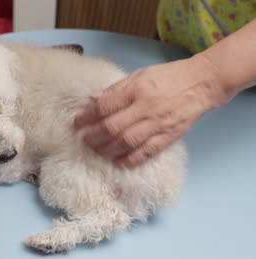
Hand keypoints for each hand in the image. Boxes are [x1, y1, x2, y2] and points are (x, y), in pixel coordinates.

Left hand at [74, 55, 230, 167]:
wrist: (202, 83)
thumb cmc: (169, 76)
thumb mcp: (139, 75)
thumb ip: (115, 89)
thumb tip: (92, 99)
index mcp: (136, 90)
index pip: (105, 107)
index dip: (88, 116)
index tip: (78, 122)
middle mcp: (145, 108)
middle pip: (112, 127)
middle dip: (93, 136)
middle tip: (84, 139)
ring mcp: (157, 124)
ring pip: (126, 142)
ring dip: (107, 149)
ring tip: (96, 151)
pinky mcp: (168, 136)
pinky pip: (146, 152)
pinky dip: (130, 159)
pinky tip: (118, 162)